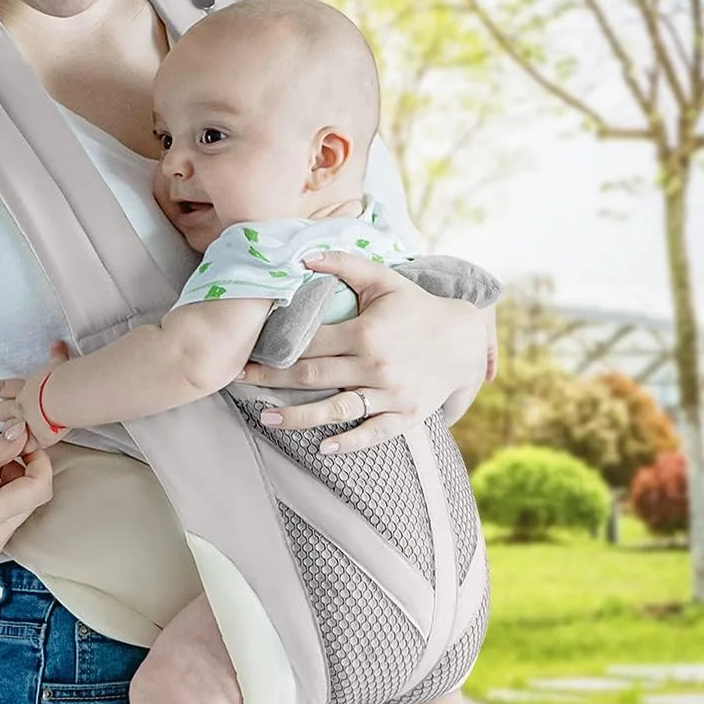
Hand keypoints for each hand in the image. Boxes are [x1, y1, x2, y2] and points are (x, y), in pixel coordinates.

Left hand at [0, 341, 70, 450]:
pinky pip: (27, 447)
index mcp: (27, 390)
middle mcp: (24, 406)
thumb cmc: (64, 380)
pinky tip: (16, 457)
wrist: (64, 398)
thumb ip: (57, 357)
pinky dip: (22, 451)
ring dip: (1, 434)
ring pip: (9, 430)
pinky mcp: (39, 439)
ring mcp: (29, 423)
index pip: (3, 388)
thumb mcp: (59, 366)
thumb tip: (57, 343)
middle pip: (1, 410)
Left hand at [235, 254, 488, 452]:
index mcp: (365, 333)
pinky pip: (374, 433)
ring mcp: (391, 393)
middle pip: (311, 376)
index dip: (274, 347)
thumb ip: (343, 265)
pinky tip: (323, 447)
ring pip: (335, 409)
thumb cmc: (418, 306)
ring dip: (297, 416)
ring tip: (264, 419)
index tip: (247, 350)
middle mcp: (375, 366)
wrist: (465, 338)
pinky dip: (349, 442)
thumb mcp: (384, 280)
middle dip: (270, 379)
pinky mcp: (407, 414)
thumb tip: (302, 256)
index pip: (308, 343)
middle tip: (237, 380)